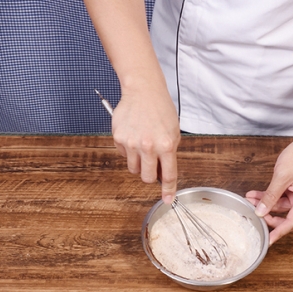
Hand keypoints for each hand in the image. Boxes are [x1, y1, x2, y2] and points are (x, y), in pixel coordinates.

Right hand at [112, 87, 179, 203]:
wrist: (143, 91)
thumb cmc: (160, 110)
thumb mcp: (173, 132)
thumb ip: (169, 154)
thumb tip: (163, 175)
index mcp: (167, 145)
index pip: (169, 175)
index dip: (168, 190)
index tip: (168, 200)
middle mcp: (149, 146)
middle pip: (147, 178)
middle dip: (151, 176)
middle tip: (152, 166)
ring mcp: (132, 143)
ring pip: (134, 169)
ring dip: (139, 164)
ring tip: (143, 147)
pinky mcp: (119, 138)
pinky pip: (123, 155)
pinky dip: (129, 151)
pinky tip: (134, 136)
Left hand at [246, 137, 292, 244]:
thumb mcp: (282, 177)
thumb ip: (271, 196)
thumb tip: (260, 211)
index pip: (291, 223)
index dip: (278, 232)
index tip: (267, 241)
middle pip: (286, 217)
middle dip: (268, 215)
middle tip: (253, 214)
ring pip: (280, 207)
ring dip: (265, 204)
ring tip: (250, 198)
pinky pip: (281, 198)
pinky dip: (269, 196)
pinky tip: (255, 194)